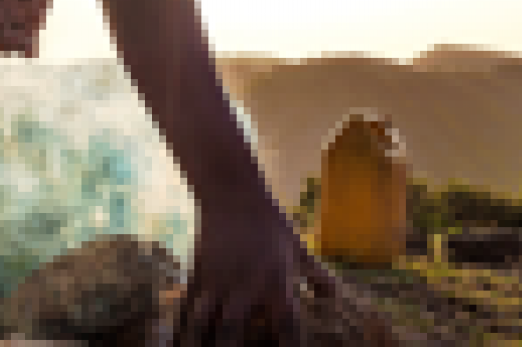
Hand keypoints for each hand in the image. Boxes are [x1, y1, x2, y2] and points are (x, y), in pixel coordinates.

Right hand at [173, 197, 359, 346]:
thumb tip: (336, 298)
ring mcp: (218, 280)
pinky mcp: (198, 273)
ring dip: (203, 339)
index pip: (285, 325)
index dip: (286, 345)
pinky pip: (188, 305)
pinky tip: (185, 339)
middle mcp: (245, 285)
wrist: (232, 191)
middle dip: (231, 346)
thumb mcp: (298, 248)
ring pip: (204, 322)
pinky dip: (186, 325)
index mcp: (275, 280)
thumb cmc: (270, 220)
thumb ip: (318, 276)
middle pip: (234, 330)